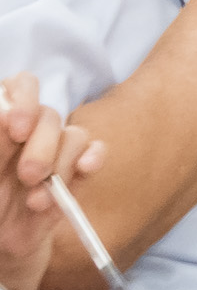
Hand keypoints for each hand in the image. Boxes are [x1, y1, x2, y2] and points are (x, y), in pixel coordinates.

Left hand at [0, 75, 101, 289]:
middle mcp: (23, 135)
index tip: (17, 127)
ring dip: (61, 166)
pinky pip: (94, 151)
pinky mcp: (73, 174)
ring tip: (38, 202)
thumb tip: (6, 119)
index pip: (17, 88)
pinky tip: (83, 174)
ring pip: (73, 133)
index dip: (22, 99)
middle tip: (28, 176)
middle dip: (42, 144)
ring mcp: (50, 153)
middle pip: (48, 113)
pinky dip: (93, 159)